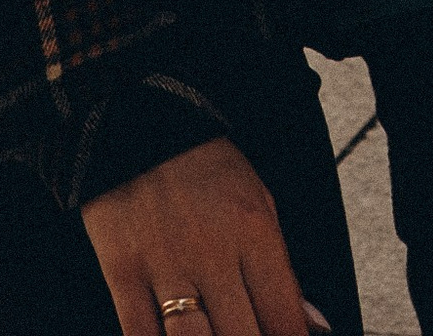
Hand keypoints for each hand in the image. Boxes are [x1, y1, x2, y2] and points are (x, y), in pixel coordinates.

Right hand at [81, 135, 328, 335]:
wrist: (135, 118)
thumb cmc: (203, 167)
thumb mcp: (257, 202)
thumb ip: (282, 269)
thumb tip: (311, 324)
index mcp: (252, 231)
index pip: (284, 317)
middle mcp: (211, 251)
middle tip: (247, 335)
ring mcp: (164, 263)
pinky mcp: (122, 269)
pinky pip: (141, 334)